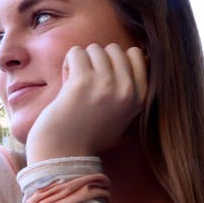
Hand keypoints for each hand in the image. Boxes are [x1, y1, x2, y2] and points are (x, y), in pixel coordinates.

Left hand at [25, 43, 146, 163]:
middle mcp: (126, 90)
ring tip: (74, 84)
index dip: (115, 61)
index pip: (136, 55)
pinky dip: (68, 63)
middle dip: (97, 60)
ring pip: (94, 49)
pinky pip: (76, 52)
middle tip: (86, 81)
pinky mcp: (82, 82)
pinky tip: (65, 82)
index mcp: (139, 98)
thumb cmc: (87, 137)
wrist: (63, 154)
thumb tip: (136, 55)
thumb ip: (129, 92)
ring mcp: (106, 85)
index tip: (103, 78)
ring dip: (81, 62)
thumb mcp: (122, 118)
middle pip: (114, 49)